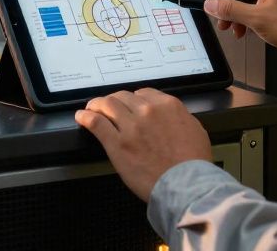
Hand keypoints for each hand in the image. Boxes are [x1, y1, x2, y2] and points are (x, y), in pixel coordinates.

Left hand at [75, 88, 211, 202]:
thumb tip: (171, 116)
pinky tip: (81, 117)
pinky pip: (96, 123)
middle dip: (115, 101)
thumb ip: (180, 117)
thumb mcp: (195, 130)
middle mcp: (147, 111)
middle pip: (122, 97)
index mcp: (167, 105)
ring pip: (107, 105)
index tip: (130, 105)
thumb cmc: (193, 162)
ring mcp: (130, 127)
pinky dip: (86, 117)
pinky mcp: (117, 144)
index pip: (143, 93)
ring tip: (91, 108)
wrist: (186, 184)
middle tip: (108, 106)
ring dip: (97, 105)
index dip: (134, 99)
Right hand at [198, 0, 276, 67]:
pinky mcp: (275, 7)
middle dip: (224, 5)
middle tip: (214, 16)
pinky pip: (252, 9)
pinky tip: (242, 30)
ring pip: (244, 1)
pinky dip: (244, 19)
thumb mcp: (256, 18)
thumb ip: (230, 10)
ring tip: (229, 27)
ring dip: (234, 14)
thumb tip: (211, 3)